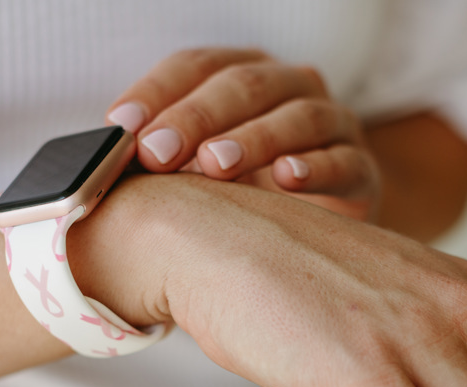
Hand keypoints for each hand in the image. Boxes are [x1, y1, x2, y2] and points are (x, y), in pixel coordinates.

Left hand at [104, 48, 380, 221]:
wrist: (318, 241)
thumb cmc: (246, 199)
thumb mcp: (199, 172)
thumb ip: (163, 156)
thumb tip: (105, 158)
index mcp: (244, 75)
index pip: (197, 65)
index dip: (158, 92)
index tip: (120, 128)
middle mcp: (291, 87)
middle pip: (244, 85)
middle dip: (197, 117)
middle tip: (159, 152)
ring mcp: (332, 124)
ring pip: (296, 116)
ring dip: (253, 138)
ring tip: (215, 165)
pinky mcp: (361, 168)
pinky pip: (341, 159)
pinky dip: (314, 167)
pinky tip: (286, 179)